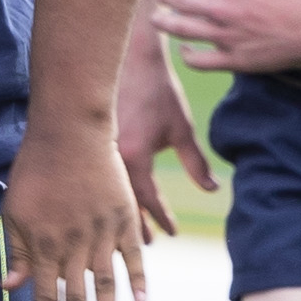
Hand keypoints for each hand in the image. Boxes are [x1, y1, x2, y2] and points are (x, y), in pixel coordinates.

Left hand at [0, 119, 152, 300]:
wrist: (69, 130)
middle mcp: (73, 244)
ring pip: (106, 285)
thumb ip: (15, 251)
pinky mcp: (124, 217)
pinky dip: (138, 280)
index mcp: (43, 244)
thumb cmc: (34, 169)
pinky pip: (133, 256)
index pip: (45, 297)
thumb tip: (9, 288)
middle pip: (76, 299)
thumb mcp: (13, 210)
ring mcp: (102, 232)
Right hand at [114, 28, 213, 235]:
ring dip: (116, 211)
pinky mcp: (89, 139)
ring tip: (125, 230)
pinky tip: (107, 199)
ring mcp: (96, 149)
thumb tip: (211, 189)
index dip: (162, 218)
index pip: (148, 200)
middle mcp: (111, 157)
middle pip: (120, 204)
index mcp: (135, 157)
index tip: (173, 233)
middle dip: (133, 225)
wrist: (129, 56)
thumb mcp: (181, 128)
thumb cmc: (159, 91)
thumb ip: (196, 162)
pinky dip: (103, 190)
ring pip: (104, 192)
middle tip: (146, 244)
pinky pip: (94, 174)